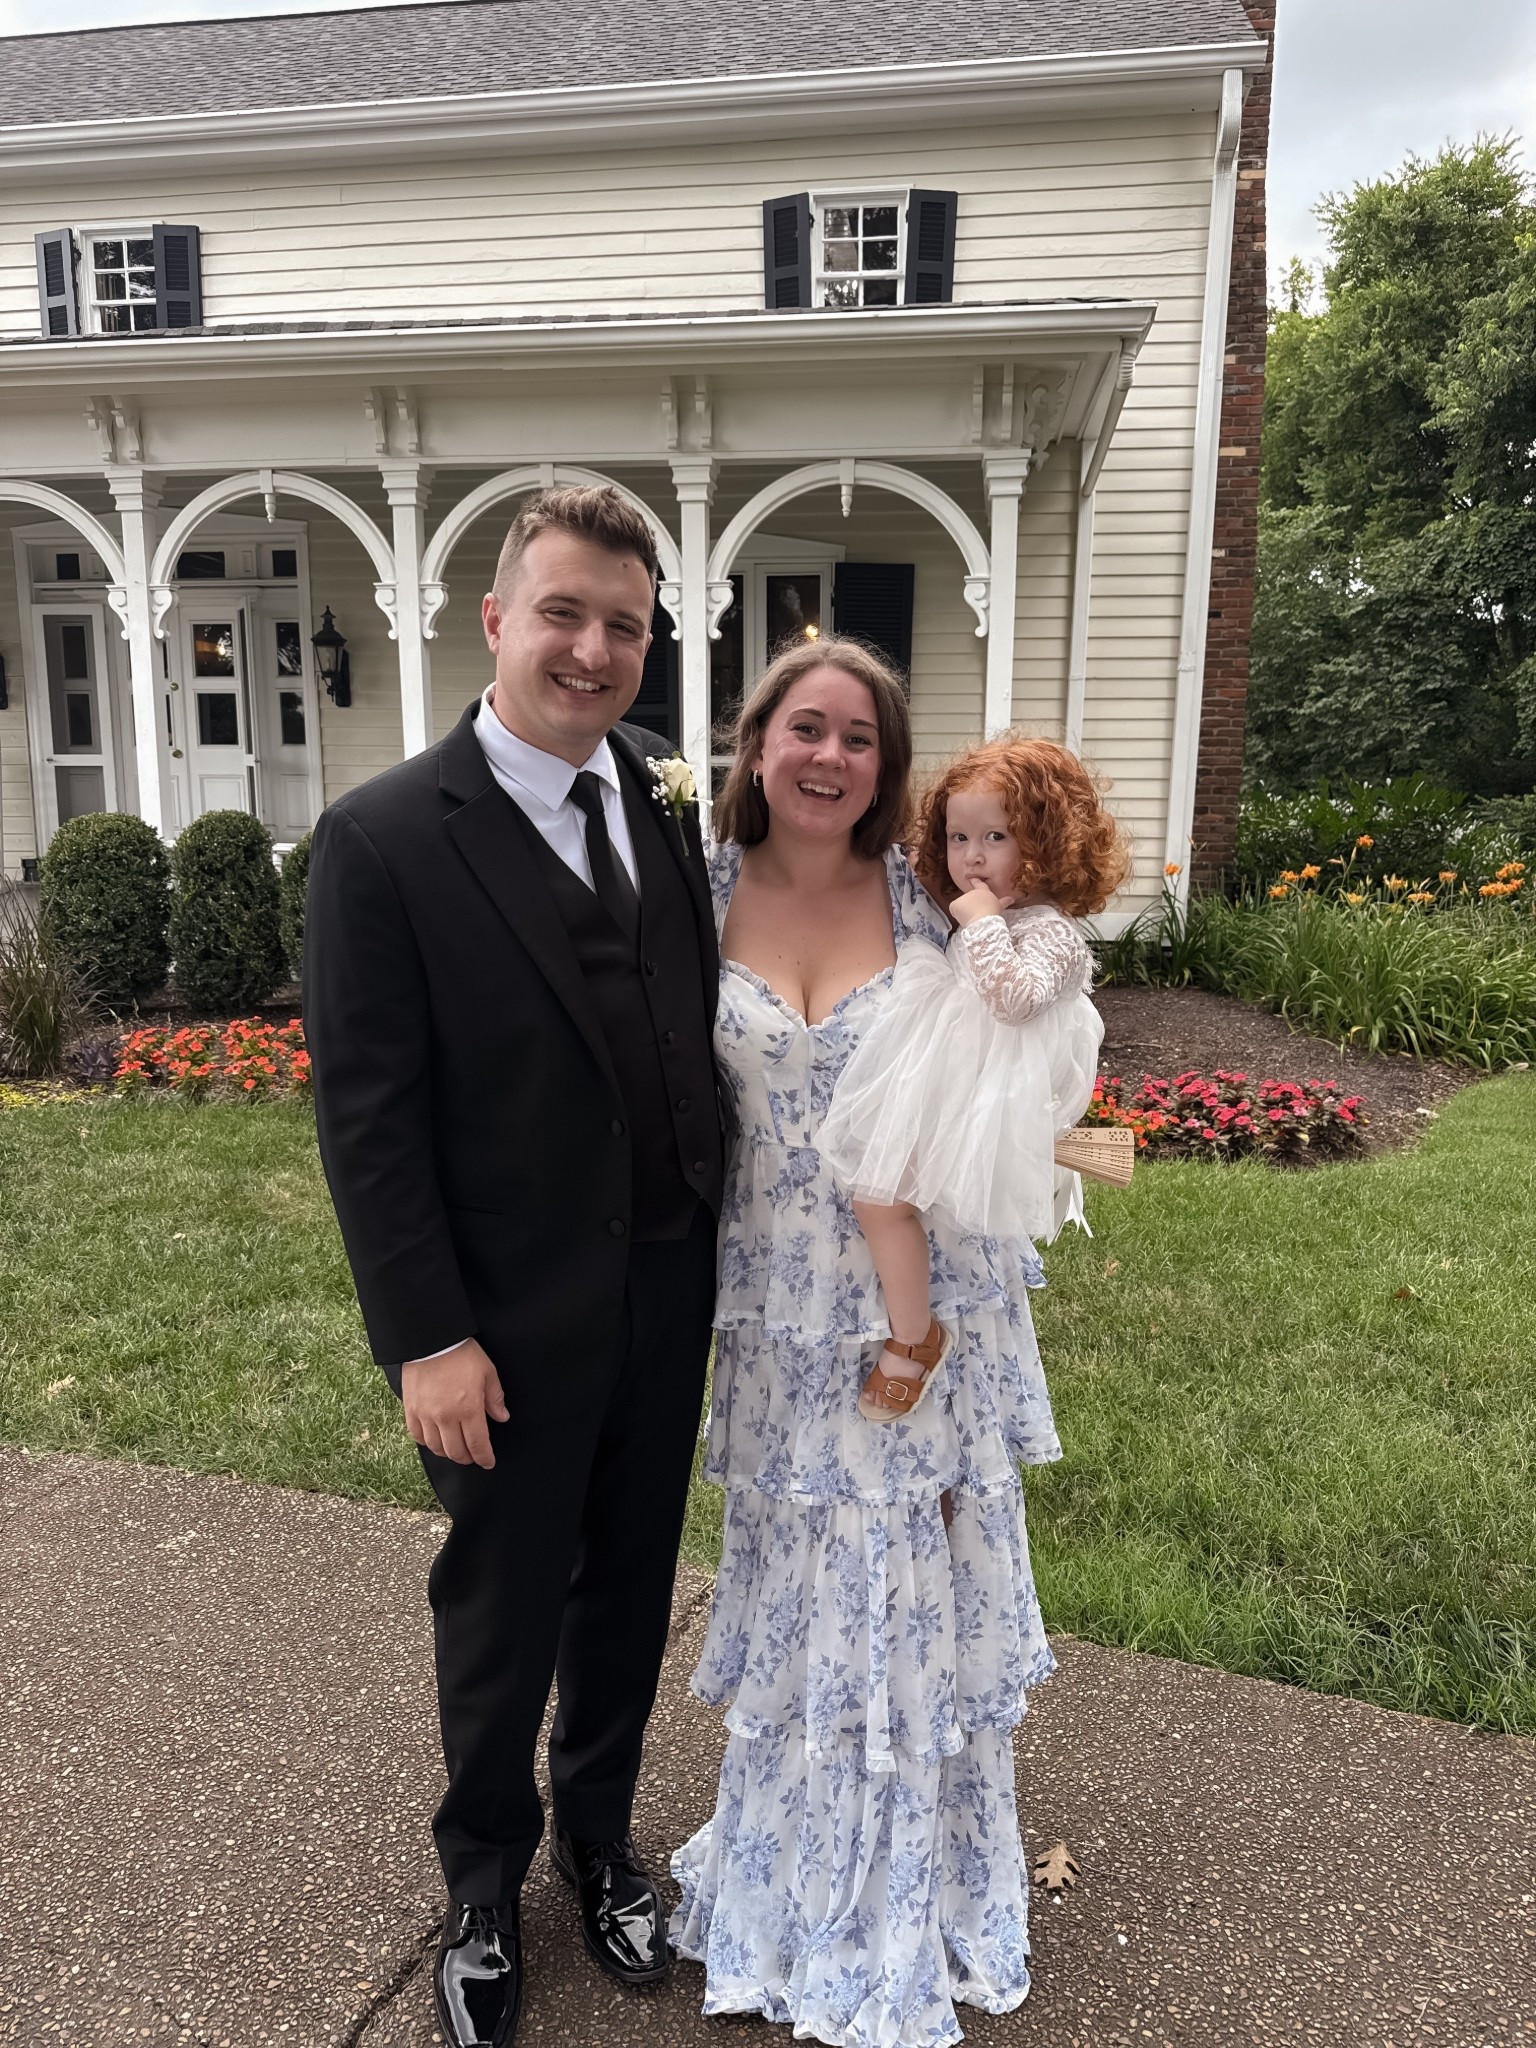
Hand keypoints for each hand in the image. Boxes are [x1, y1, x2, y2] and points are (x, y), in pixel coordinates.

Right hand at [402, 1338, 509, 1468]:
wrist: (431, 1341)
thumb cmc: (462, 1354)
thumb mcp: (487, 1373)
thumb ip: (495, 1398)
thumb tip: (502, 1417)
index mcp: (469, 1409)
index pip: (477, 1444)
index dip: (484, 1457)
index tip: (488, 1462)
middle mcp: (446, 1417)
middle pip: (456, 1451)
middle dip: (467, 1458)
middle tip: (473, 1456)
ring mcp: (426, 1415)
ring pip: (436, 1448)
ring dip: (448, 1453)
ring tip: (455, 1449)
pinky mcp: (411, 1409)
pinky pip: (417, 1436)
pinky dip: (427, 1442)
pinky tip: (435, 1439)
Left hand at [950, 882, 1014, 927]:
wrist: (983, 918)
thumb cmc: (993, 912)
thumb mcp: (999, 906)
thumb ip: (1004, 902)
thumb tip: (1012, 898)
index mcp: (983, 892)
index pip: (979, 885)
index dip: (975, 881)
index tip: (971, 878)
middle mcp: (972, 892)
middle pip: (969, 900)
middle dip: (970, 907)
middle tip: (976, 915)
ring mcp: (962, 897)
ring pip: (961, 906)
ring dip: (964, 912)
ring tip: (972, 917)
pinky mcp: (955, 904)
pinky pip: (954, 910)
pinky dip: (957, 914)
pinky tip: (964, 918)